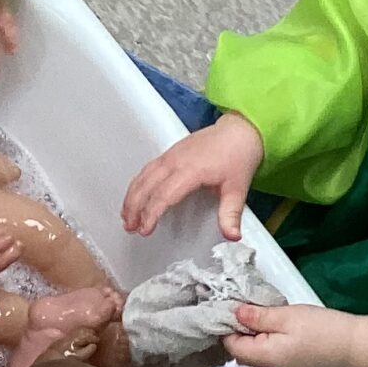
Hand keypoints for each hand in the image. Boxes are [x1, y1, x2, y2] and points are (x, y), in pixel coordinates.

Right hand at [121, 114, 264, 240]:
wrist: (240, 130)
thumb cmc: (238, 156)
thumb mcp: (238, 188)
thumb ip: (231, 214)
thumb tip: (232, 236)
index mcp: (191, 170)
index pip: (163, 195)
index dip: (151, 214)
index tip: (145, 229)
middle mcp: (175, 161)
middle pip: (146, 185)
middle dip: (134, 207)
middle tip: (130, 227)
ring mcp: (171, 155)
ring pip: (143, 176)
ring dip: (132, 196)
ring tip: (126, 217)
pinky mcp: (170, 152)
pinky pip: (147, 168)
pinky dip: (137, 184)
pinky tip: (135, 195)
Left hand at [226, 302, 367, 366]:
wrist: (349, 343)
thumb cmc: (319, 329)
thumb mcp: (285, 316)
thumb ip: (257, 316)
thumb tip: (234, 313)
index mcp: (262, 357)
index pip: (230, 344)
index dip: (227, 325)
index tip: (231, 306)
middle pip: (240, 349)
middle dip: (238, 328)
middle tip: (245, 305)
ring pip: (253, 350)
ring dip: (252, 332)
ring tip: (257, 312)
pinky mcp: (287, 364)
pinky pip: (265, 351)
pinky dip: (263, 337)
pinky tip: (270, 324)